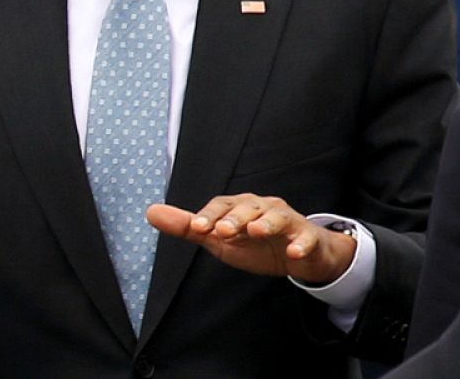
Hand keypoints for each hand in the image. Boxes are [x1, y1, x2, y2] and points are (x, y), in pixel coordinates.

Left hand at [147, 195, 355, 284]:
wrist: (300, 255)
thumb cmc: (255, 243)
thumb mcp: (219, 238)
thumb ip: (188, 227)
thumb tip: (151, 212)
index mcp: (239, 207)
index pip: (221, 205)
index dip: (209, 215)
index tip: (198, 228)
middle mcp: (263, 207)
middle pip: (248, 207)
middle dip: (235, 218)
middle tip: (222, 232)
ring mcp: (288, 221)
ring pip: (277, 217)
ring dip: (267, 223)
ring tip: (257, 232)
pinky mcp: (308, 237)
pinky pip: (306, 238)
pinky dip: (301, 244)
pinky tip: (293, 253)